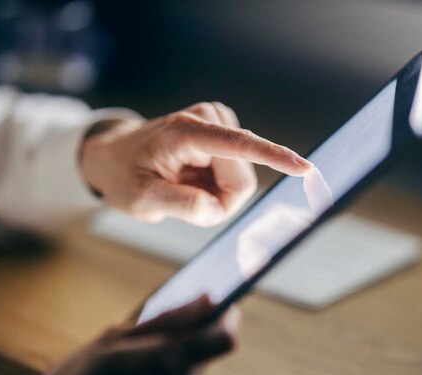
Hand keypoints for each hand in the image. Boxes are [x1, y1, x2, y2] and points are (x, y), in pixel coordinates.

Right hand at [14, 296, 239, 374]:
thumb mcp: (113, 338)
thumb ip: (170, 319)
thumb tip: (209, 299)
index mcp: (166, 362)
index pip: (225, 338)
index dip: (227, 318)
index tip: (222, 304)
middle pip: (206, 354)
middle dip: (187, 341)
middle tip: (146, 343)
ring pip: (190, 374)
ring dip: (170, 366)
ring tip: (129, 374)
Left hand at [80, 102, 312, 226]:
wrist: (118, 156)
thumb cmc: (126, 175)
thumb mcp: (139, 198)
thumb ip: (179, 204)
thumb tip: (216, 208)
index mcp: (184, 132)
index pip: (237, 145)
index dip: (272, 157)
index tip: (303, 168)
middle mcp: (206, 119)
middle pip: (241, 178)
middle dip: (218, 199)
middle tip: (183, 197)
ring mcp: (218, 122)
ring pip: (242, 178)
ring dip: (216, 193)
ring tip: (184, 183)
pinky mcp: (225, 130)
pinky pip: (238, 172)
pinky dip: (217, 184)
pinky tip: (193, 175)